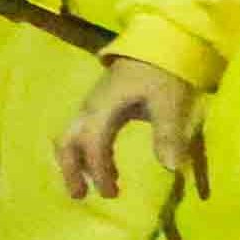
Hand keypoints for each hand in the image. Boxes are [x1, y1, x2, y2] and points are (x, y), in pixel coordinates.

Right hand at [56, 58, 200, 203]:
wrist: (158, 43)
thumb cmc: (164, 74)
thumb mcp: (170, 103)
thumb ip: (168, 134)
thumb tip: (171, 169)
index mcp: (104, 108)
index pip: (93, 145)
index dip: (99, 172)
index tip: (113, 194)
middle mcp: (91, 108)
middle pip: (67, 142)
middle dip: (71, 170)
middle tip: (81, 196)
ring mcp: (91, 105)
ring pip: (70, 137)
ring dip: (75, 163)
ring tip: (86, 186)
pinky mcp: (98, 105)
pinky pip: (80, 132)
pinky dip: (84, 152)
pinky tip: (101, 164)